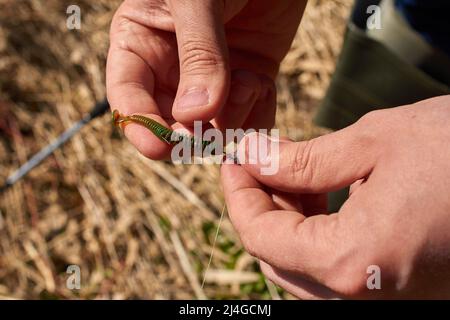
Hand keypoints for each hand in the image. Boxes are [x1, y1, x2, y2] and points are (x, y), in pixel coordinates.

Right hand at [107, 0, 304, 158]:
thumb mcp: (197, 0)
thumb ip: (198, 54)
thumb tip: (195, 116)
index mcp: (142, 44)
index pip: (128, 97)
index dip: (140, 125)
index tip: (160, 146)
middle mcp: (172, 70)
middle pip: (169, 124)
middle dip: (191, 134)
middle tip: (214, 129)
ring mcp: (211, 81)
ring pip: (211, 130)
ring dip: (232, 120)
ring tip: (249, 82)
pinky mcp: (246, 83)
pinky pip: (247, 119)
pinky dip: (258, 116)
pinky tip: (263, 85)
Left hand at [221, 95, 449, 298]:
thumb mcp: (373, 143)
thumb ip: (302, 160)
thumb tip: (253, 157)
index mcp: (351, 262)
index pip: (259, 236)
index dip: (238, 193)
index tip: (233, 159)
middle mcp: (363, 297)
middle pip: (276, 258)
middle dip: (260, 206)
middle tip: (260, 162)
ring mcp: (384, 301)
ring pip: (302, 269)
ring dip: (286, 221)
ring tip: (292, 175)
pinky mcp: (400, 292)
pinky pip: (334, 272)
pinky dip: (316, 235)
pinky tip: (322, 198)